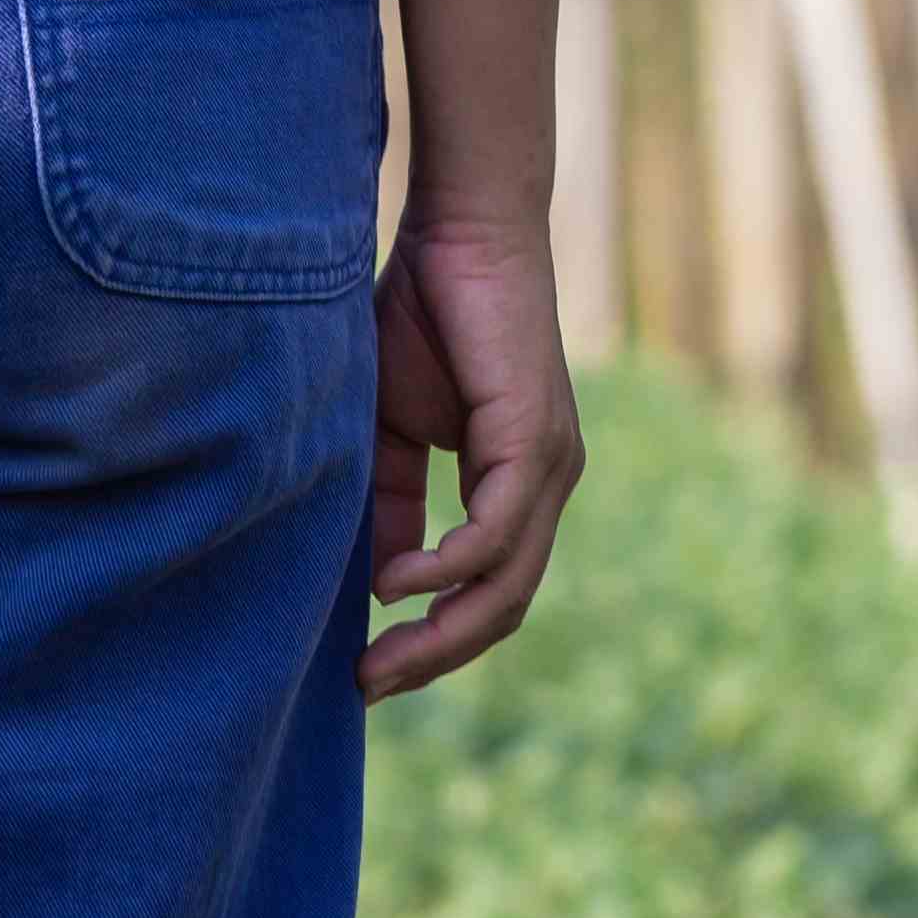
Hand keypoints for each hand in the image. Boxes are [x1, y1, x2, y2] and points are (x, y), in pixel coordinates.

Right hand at [361, 210, 582, 702]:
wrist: (460, 228)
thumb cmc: (421, 315)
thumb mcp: (390, 432)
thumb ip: (390, 506)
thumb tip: (380, 585)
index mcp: (517, 484)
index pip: (489, 592)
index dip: (432, 643)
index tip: (368, 676)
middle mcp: (547, 483)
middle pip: (504, 606)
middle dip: (434, 659)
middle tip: (367, 689)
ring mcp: (550, 464)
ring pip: (508, 583)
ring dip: (441, 633)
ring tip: (376, 660)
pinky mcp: (535, 438)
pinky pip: (497, 531)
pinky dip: (447, 567)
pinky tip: (396, 584)